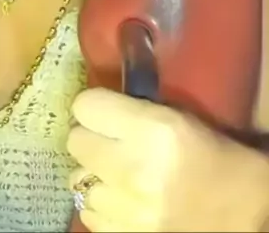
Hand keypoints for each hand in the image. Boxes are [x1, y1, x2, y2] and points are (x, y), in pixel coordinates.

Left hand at [67, 88, 268, 232]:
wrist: (244, 212)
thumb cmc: (211, 155)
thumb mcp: (174, 117)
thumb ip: (131, 111)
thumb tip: (91, 109)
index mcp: (152, 129)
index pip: (85, 106)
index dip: (92, 107)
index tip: (102, 113)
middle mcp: (134, 167)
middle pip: (75, 141)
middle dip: (90, 138)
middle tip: (108, 142)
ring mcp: (128, 207)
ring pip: (77, 180)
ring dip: (94, 175)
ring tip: (118, 174)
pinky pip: (88, 213)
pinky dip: (101, 206)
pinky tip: (122, 199)